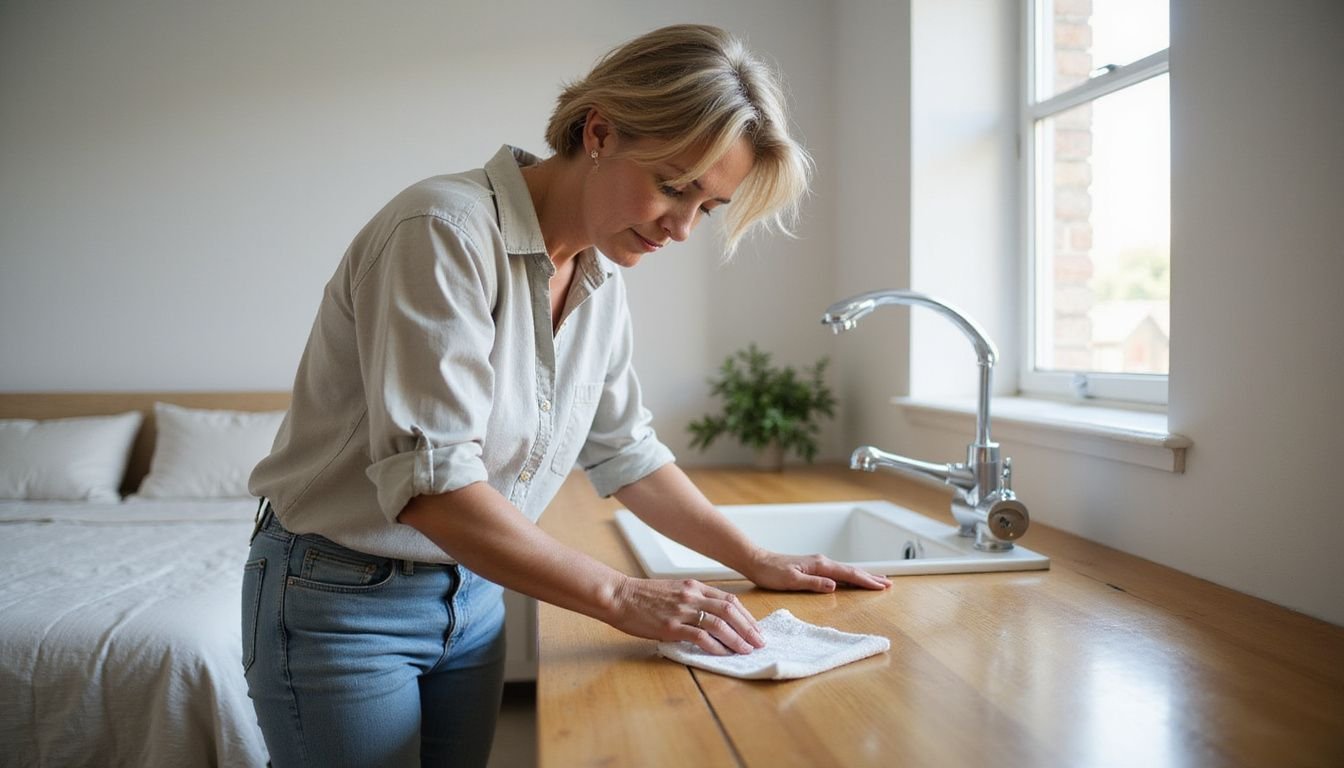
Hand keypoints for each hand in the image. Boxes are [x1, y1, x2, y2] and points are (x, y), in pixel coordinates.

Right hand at [606, 576, 766, 655]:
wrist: (620, 596)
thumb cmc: (643, 596)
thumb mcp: (674, 590)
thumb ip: (693, 600)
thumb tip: (713, 617)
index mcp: (694, 587)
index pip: (729, 600)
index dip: (746, 616)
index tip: (755, 629)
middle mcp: (692, 596)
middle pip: (730, 611)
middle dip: (748, 628)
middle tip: (759, 642)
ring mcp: (682, 611)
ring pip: (719, 624)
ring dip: (737, 638)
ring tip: (746, 650)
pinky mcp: (671, 626)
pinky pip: (700, 637)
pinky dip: (715, 647)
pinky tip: (723, 654)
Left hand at [744, 549, 891, 592]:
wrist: (757, 561)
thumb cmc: (771, 572)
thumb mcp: (791, 580)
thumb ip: (813, 583)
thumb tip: (834, 585)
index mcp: (819, 565)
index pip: (848, 574)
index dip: (866, 581)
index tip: (882, 586)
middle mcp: (822, 562)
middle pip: (852, 570)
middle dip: (870, 577)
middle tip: (888, 584)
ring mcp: (818, 564)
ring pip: (846, 570)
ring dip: (863, 576)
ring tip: (877, 581)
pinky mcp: (813, 567)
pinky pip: (838, 572)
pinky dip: (850, 576)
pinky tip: (852, 579)